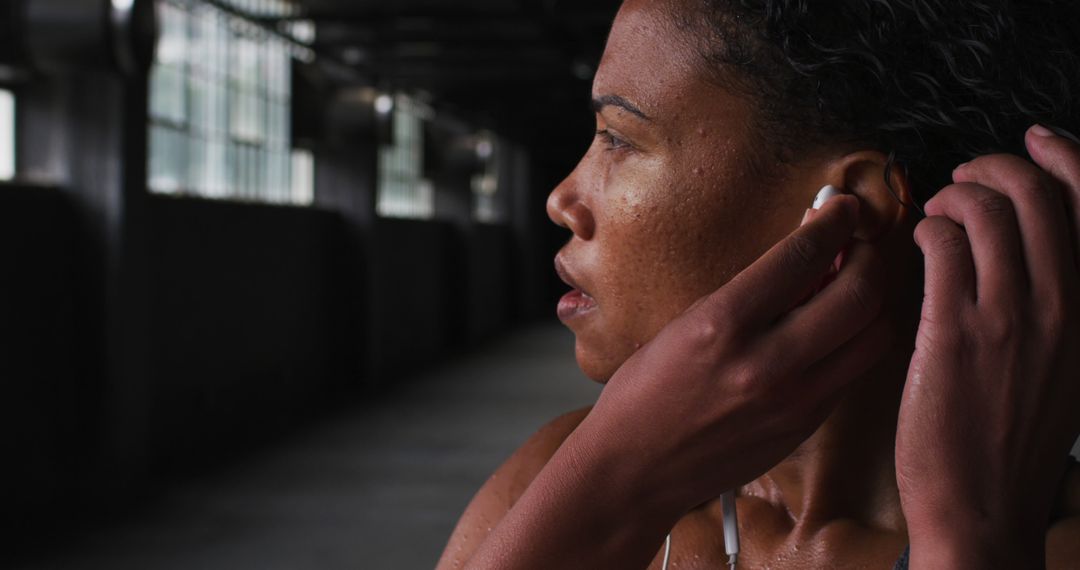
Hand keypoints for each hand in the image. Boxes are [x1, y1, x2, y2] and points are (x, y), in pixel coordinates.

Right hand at [464, 195, 893, 568]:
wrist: (634, 469)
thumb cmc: (644, 393)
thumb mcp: (683, 325)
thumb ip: (746, 294)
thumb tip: (801, 257)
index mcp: (723, 324)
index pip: (803, 255)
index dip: (833, 219)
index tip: (841, 206)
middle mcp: (765, 361)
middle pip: (858, 293)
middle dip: (868, 255)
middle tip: (858, 242)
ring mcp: (792, 399)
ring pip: (872, 334)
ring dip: (873, 300)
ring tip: (855, 284)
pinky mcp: (804, 426)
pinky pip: (852, 371)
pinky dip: (855, 340)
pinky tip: (836, 329)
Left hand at [897, 126, 1079, 566]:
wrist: (983, 506)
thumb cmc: (1016, 438)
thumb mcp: (1067, 363)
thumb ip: (1062, 303)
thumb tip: (1034, 242)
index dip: (1063, 156)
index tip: (1033, 141)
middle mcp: (1066, 304)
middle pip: (1035, 194)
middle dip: (994, 167)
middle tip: (965, 177)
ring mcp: (1011, 317)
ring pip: (985, 212)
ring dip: (953, 197)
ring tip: (936, 213)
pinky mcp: (954, 333)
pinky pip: (942, 247)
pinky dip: (927, 229)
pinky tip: (918, 242)